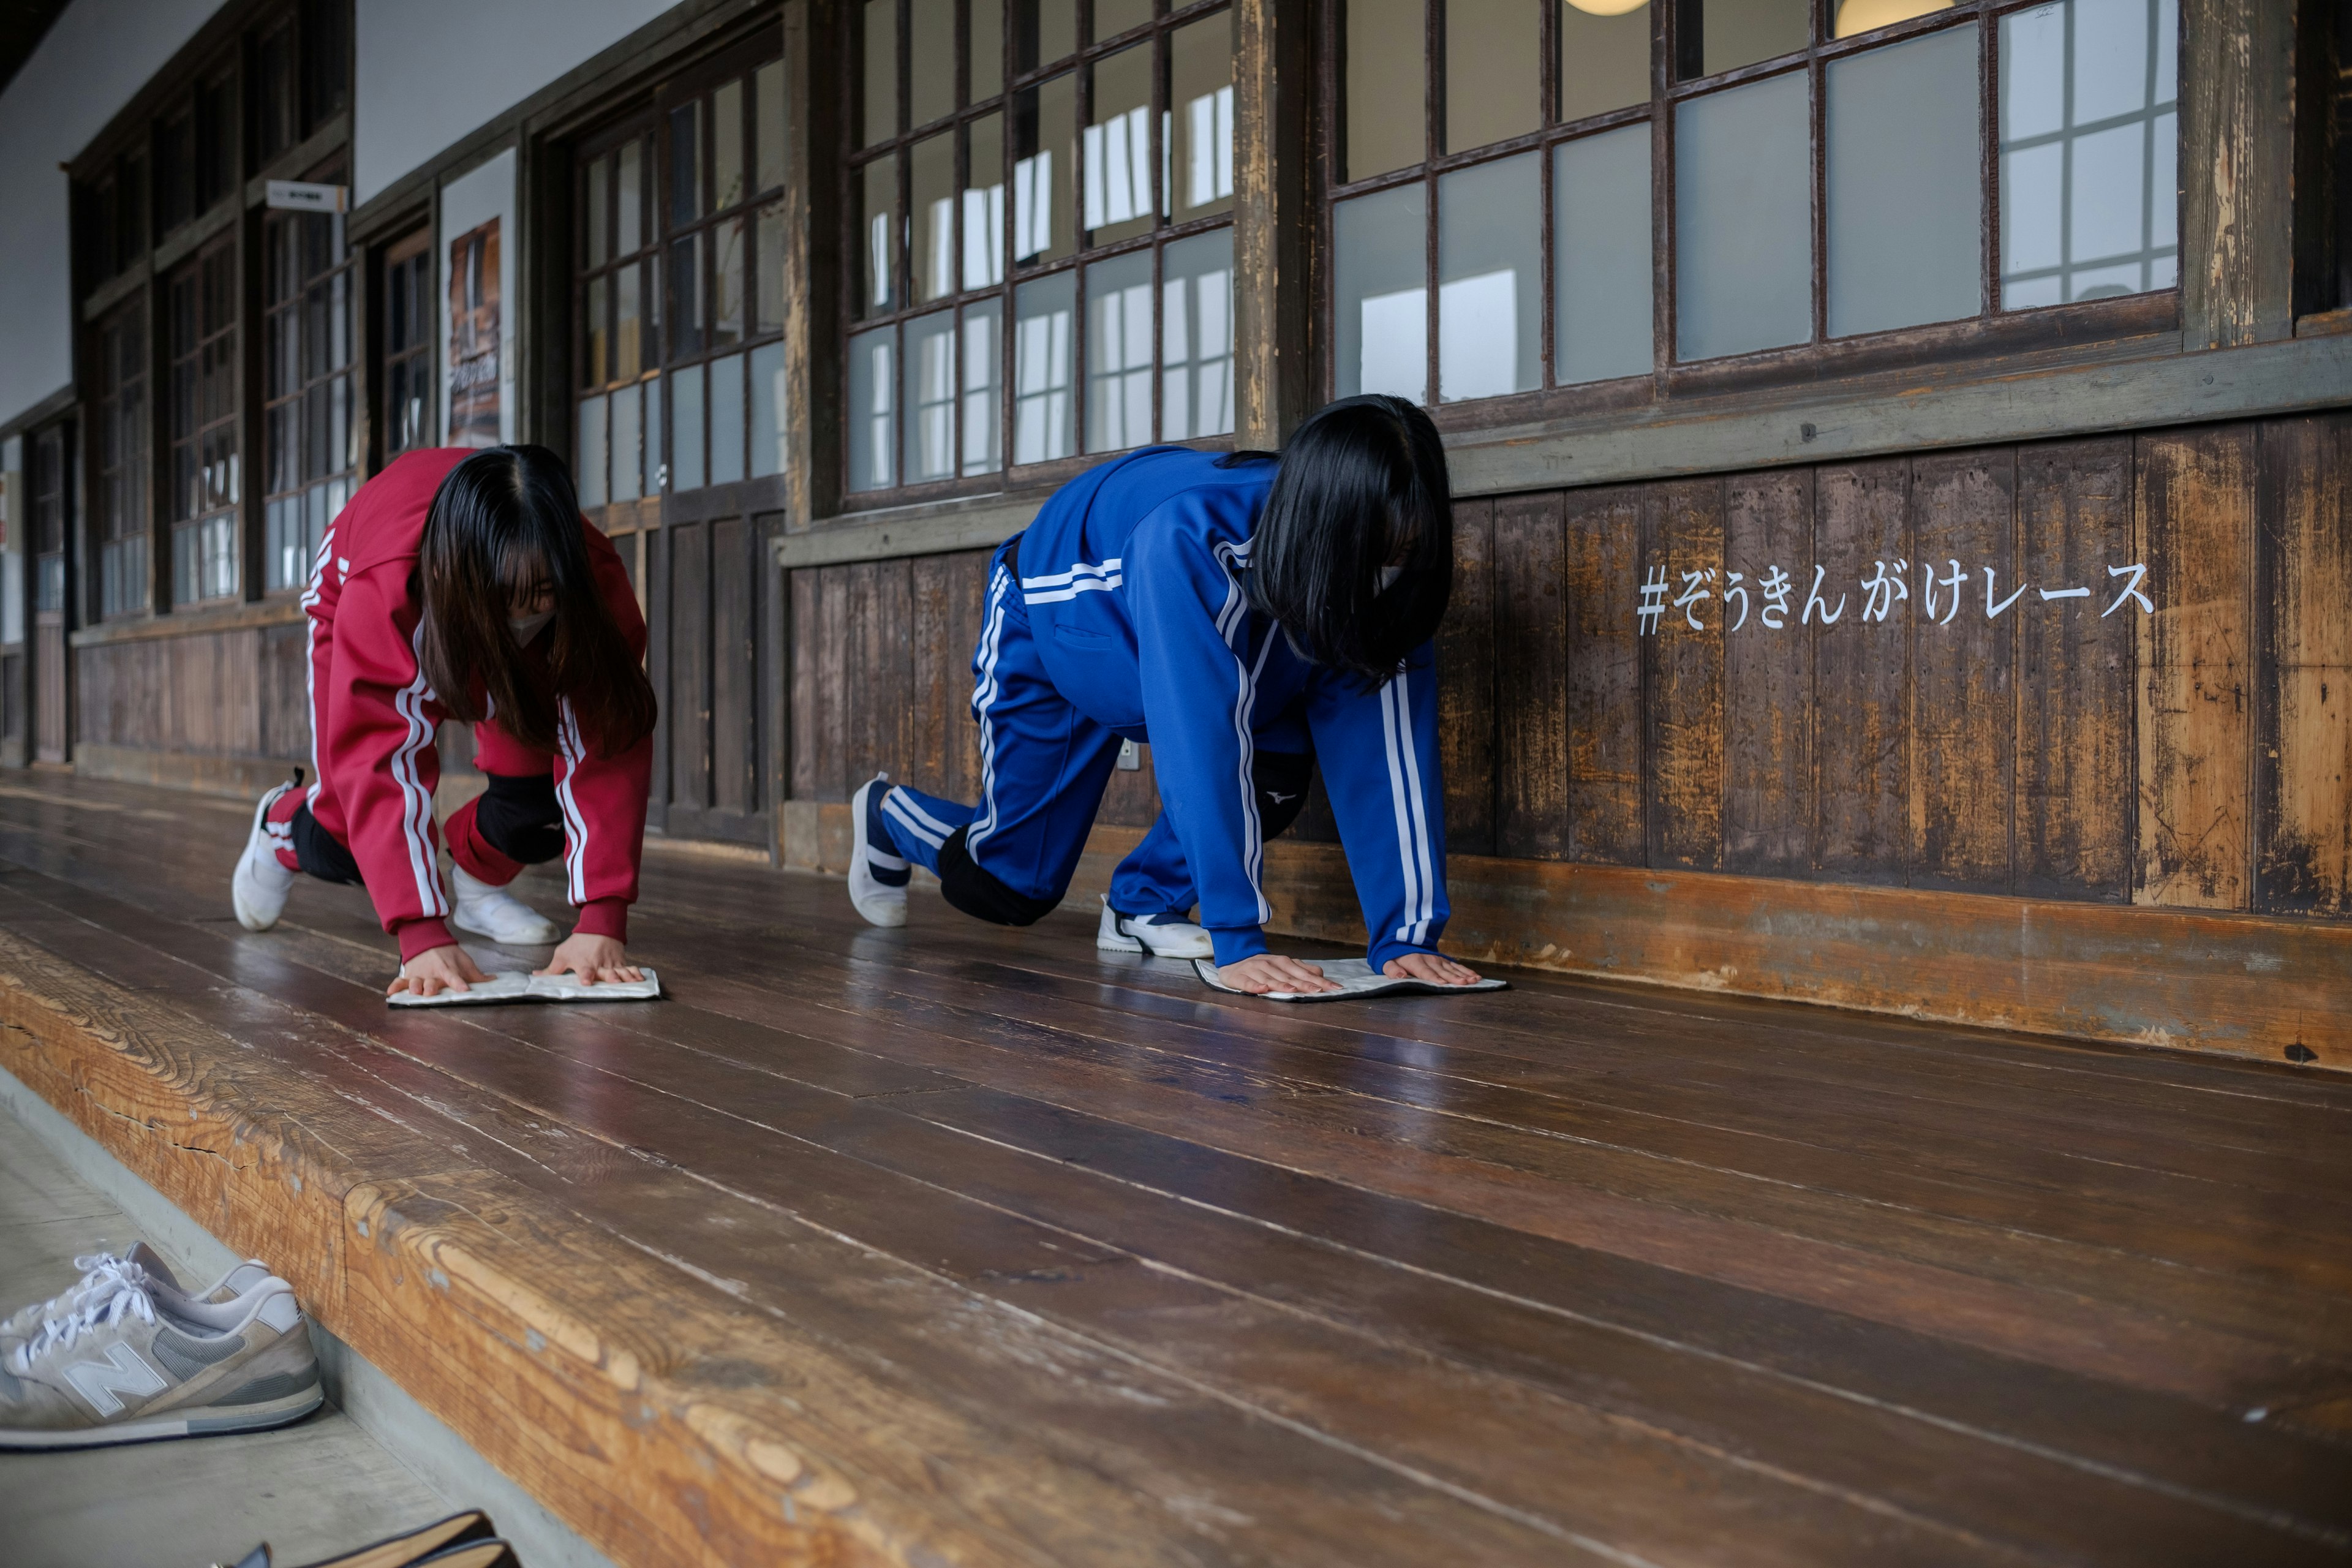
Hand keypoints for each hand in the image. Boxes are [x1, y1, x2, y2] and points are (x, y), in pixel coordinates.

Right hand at [388, 943, 491, 997]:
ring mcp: (419, 975)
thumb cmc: (448, 953)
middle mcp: (432, 974)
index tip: (464, 990)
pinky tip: (391, 993)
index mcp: (448, 969)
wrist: (426, 939)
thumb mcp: (464, 960)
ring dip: (414, 987)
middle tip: (430, 993)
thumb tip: (493, 980)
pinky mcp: (408, 975)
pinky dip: (395, 986)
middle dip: (430, 988)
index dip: (459, 983)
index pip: (454, 977)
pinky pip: (400, 981)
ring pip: (415, 983)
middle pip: (431, 982)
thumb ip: (476, 974)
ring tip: (413, 992)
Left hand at [538, 933, 643, 986]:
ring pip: (621, 972)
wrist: (599, 927)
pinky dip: (636, 974)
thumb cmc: (579, 943)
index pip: (585, 971)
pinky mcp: (621, 962)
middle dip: (611, 977)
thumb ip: (551, 969)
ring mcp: (612, 964)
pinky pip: (630, 969)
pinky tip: (642, 980)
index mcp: (585, 964)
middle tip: (614, 981)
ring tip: (633, 983)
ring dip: (627, 978)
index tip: (586, 981)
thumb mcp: (563, 954)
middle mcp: (600, 965)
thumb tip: (535, 976)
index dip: (586, 976)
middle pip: (607, 973)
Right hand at [1216, 954, 1339, 994]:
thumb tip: (1321, 974)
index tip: (1335, 987)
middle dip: (1305, 983)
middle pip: (1290, 976)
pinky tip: (1262, 989)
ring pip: (1270, 978)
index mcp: (1282, 962)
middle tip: (1320, 990)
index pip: (1304, 972)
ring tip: (1293, 990)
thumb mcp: (1282, 967)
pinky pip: (1247, 982)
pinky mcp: (1239, 977)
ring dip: (1281, 985)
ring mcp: (1254, 969)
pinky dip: (1254, 985)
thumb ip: (1301, 970)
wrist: (1231, 963)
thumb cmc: (1262, 968)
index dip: (1320, 980)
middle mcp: (1270, 964)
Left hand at [1383, 951, 1482, 985]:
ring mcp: (1438, 959)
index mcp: (1415, 961)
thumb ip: (1392, 970)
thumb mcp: (1387, 962)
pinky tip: (1476, 977)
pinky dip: (1467, 971)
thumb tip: (1400, 976)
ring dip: (1464, 974)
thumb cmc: (1395, 957)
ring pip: (1453, 968)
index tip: (1443, 983)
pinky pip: (1457, 966)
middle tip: (1464, 983)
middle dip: (1454, 977)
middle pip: (1443, 971)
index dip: (1434, 977)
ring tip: (1474, 980)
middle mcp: (1429, 960)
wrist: (1403, 941)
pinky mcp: (1444, 960)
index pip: (1425, 971)